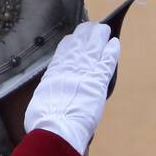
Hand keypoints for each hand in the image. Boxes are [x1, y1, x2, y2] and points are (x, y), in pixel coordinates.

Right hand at [24, 22, 120, 155]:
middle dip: (86, 32)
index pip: (64, 48)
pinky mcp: (100, 78)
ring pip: (95, 43)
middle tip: (92, 29)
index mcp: (54, 70)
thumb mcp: (40, 100)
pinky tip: (115, 43)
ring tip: (104, 30)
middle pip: (80, 40)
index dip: (72, 41)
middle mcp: (70, 64)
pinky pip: (108, 58)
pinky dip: (112, 49)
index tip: (76, 38)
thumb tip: (48, 94)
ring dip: (100, 35)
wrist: (56, 126)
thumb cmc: (44, 119)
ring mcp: (86, 69)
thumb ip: (47, 92)